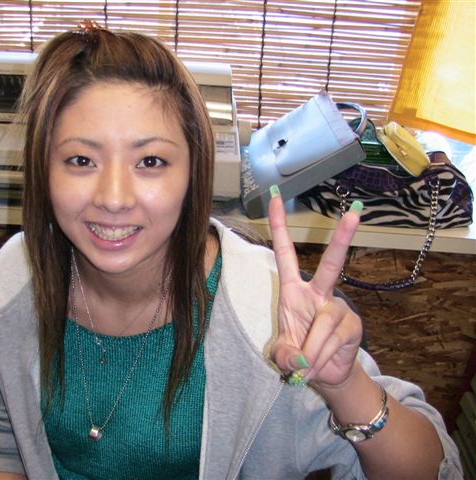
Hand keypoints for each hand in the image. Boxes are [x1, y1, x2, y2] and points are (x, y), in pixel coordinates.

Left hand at [268, 187, 363, 388]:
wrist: (325, 374)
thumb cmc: (299, 353)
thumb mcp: (282, 354)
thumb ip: (284, 355)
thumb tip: (300, 360)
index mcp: (294, 291)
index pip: (285, 253)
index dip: (279, 227)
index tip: (275, 197)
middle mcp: (319, 293)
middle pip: (332, 264)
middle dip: (342, 239)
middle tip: (354, 213)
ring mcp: (338, 308)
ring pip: (323, 322)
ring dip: (310, 349)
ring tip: (304, 366)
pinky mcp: (353, 326)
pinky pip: (333, 338)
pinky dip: (319, 357)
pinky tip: (315, 367)